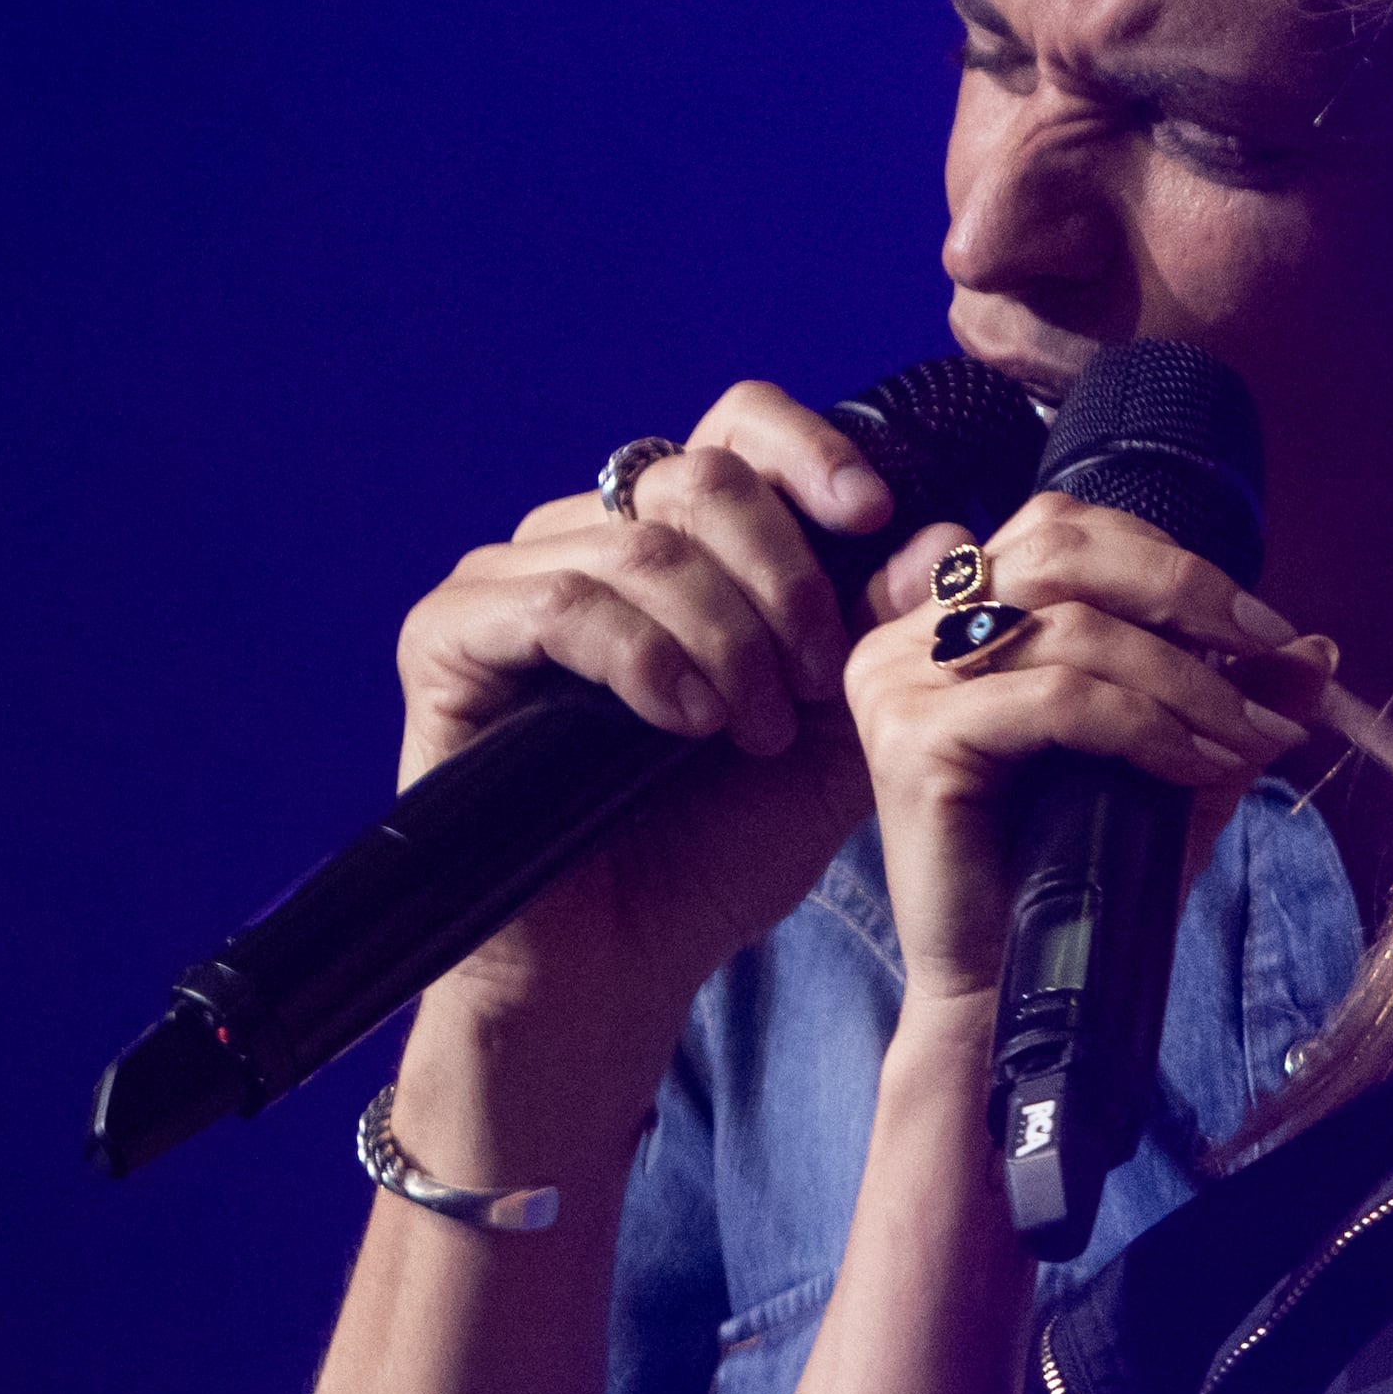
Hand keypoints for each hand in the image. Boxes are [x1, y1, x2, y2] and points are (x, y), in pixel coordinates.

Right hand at [381, 382, 924, 1095]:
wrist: (622, 966)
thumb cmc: (717, 850)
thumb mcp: (835, 739)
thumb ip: (885, 637)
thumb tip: (943, 536)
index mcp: (678, 543)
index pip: (736, 427)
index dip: (810, 451)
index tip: (871, 516)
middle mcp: (587, 539)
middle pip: (700, 475)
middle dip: (784, 580)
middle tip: (813, 683)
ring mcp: (508, 582)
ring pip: (640, 544)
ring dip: (724, 638)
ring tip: (751, 733)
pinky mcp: (449, 641)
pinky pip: (557, 602)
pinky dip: (642, 657)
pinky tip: (683, 722)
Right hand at [843, 493, 1327, 1010]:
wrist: (1009, 990)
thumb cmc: (1078, 878)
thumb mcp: (1171, 767)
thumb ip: (1231, 699)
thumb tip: (1316, 648)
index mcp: (950, 618)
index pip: (1062, 531)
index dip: (1169, 563)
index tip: (1265, 629)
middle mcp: (908, 636)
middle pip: (1060, 550)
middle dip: (1185, 593)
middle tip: (1269, 646)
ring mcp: (899, 683)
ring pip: (1071, 628)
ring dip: (1186, 677)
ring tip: (1249, 734)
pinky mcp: (913, 741)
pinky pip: (1057, 700)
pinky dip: (1146, 725)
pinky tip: (1197, 765)